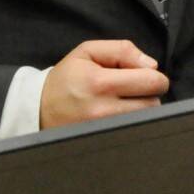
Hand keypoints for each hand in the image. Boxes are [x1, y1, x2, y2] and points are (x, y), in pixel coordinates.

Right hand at [39, 39, 169, 128]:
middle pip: (154, 104)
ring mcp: (104, 130)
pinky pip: (133, 134)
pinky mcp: (104, 143)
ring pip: (146, 121)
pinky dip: (133, 124)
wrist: (38, 109)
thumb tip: (152, 65)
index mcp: (100, 82)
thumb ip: (122, 50)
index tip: (144, 75)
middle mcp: (104, 110)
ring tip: (124, 103)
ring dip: (142, 110)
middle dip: (150, 94)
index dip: (155, 76)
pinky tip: (119, 117)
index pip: (151, 81)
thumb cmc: (66, 78)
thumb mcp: (87, 51)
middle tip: (134, 90)